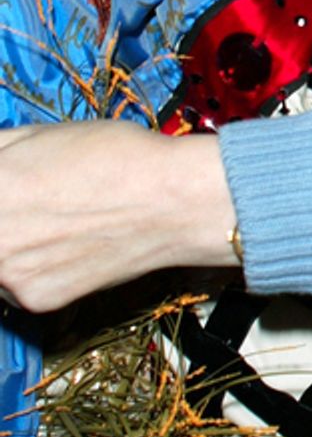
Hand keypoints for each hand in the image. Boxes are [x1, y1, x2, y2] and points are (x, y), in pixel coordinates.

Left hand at [0, 121, 238, 313]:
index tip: (5, 190)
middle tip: (26, 204)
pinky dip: (26, 266)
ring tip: (44, 220)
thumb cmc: (112, 158)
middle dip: (4, 213)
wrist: (171, 201)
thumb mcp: (35, 135)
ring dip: (6, 243)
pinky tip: (59, 243)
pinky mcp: (35, 301)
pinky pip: (13, 284)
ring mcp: (7, 276)